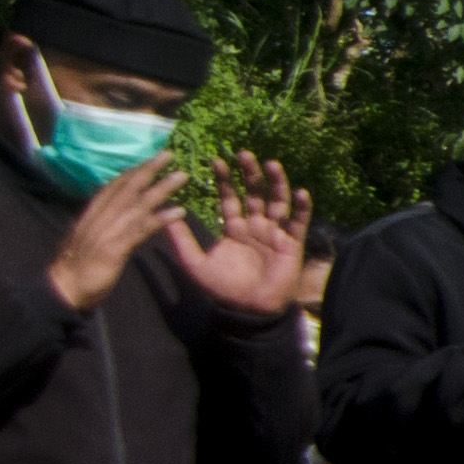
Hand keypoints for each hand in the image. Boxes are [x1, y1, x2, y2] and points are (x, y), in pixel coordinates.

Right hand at [46, 156, 192, 312]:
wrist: (62, 289)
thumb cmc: (74, 268)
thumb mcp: (84, 239)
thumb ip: (96, 224)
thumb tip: (106, 214)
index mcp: (91, 215)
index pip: (113, 186)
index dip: (132, 172)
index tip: (149, 159)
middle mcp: (99, 217)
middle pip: (126, 188)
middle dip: (148, 169)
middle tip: (168, 154)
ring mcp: (106, 231)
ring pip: (137, 204)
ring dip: (161, 188)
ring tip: (182, 176)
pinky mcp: (114, 248)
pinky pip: (141, 230)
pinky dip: (160, 219)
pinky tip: (179, 212)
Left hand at [165, 153, 313, 321]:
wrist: (249, 311)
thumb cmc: (224, 289)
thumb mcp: (195, 263)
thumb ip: (181, 239)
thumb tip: (163, 214)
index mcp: (234, 228)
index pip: (230, 198)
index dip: (224, 179)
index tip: (216, 160)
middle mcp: (256, 226)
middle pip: (254, 193)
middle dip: (249, 173)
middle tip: (243, 153)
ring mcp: (275, 233)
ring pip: (277, 201)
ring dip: (276, 182)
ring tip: (271, 164)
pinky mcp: (292, 243)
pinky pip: (299, 222)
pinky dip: (301, 207)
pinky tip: (300, 192)